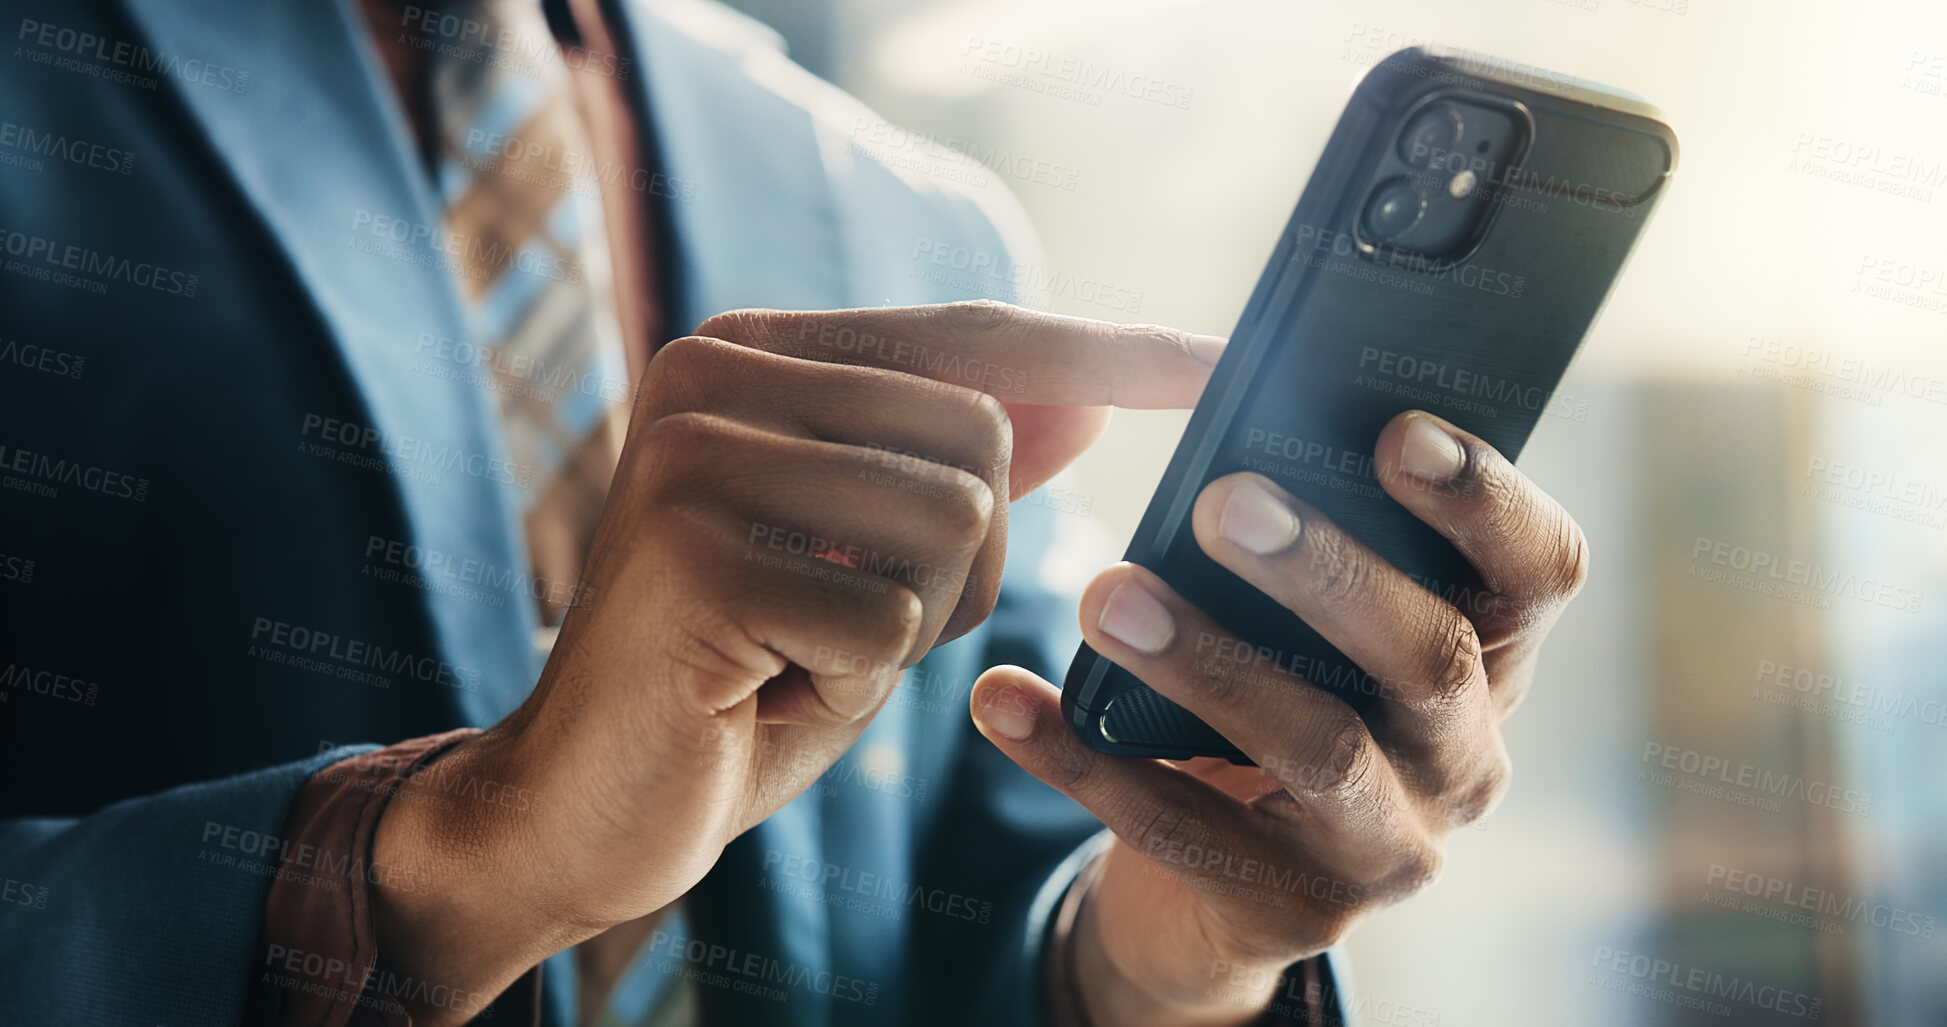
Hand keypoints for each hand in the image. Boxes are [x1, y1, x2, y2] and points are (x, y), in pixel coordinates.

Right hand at [366, 301, 1221, 1023]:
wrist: (578, 806)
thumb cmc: (736, 682)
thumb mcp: (869, 567)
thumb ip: (953, 475)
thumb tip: (1081, 401)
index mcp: (748, 354)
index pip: (971, 337)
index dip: (1109, 350)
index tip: (1225, 361)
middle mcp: (709, 372)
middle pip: (983, 437)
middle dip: (961, 564)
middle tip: (848, 623)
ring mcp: (693, 453)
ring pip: (953, 520)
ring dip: (910, 623)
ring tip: (803, 652)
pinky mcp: (697, 552)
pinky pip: (892, 619)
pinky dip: (856, 684)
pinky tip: (764, 688)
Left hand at [972, 411, 1589, 1025]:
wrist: (1215, 876)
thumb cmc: (1269, 690)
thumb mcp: (1302, 621)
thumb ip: (1303, 531)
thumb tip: (1234, 417)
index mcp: (1485, 655)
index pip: (1539, 571)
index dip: (1484, 500)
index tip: (1394, 430)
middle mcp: (1464, 755)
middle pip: (1429, 655)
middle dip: (1328, 572)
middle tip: (1220, 501)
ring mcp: (1387, 845)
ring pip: (1317, 746)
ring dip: (1207, 662)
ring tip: (1105, 596)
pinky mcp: (1293, 910)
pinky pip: (1184, 829)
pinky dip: (1084, 760)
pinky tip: (1006, 699)